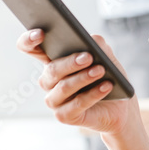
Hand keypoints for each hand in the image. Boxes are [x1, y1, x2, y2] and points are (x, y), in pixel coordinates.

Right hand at [16, 29, 135, 135]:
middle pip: (52, 69)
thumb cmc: (108, 77)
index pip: (30, 48)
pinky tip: (106, 86)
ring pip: (64, 87)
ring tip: (100, 70)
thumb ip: (97, 44)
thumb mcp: (106, 56)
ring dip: (84, 78)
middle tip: (89, 57)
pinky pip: (77, 104)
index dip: (28, 40)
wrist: (120, 106)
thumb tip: (90, 40)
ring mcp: (54, 99)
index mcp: (53, 61)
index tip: (40, 33)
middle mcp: (48, 81)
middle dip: (70, 62)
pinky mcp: (64, 116)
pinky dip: (93, 94)